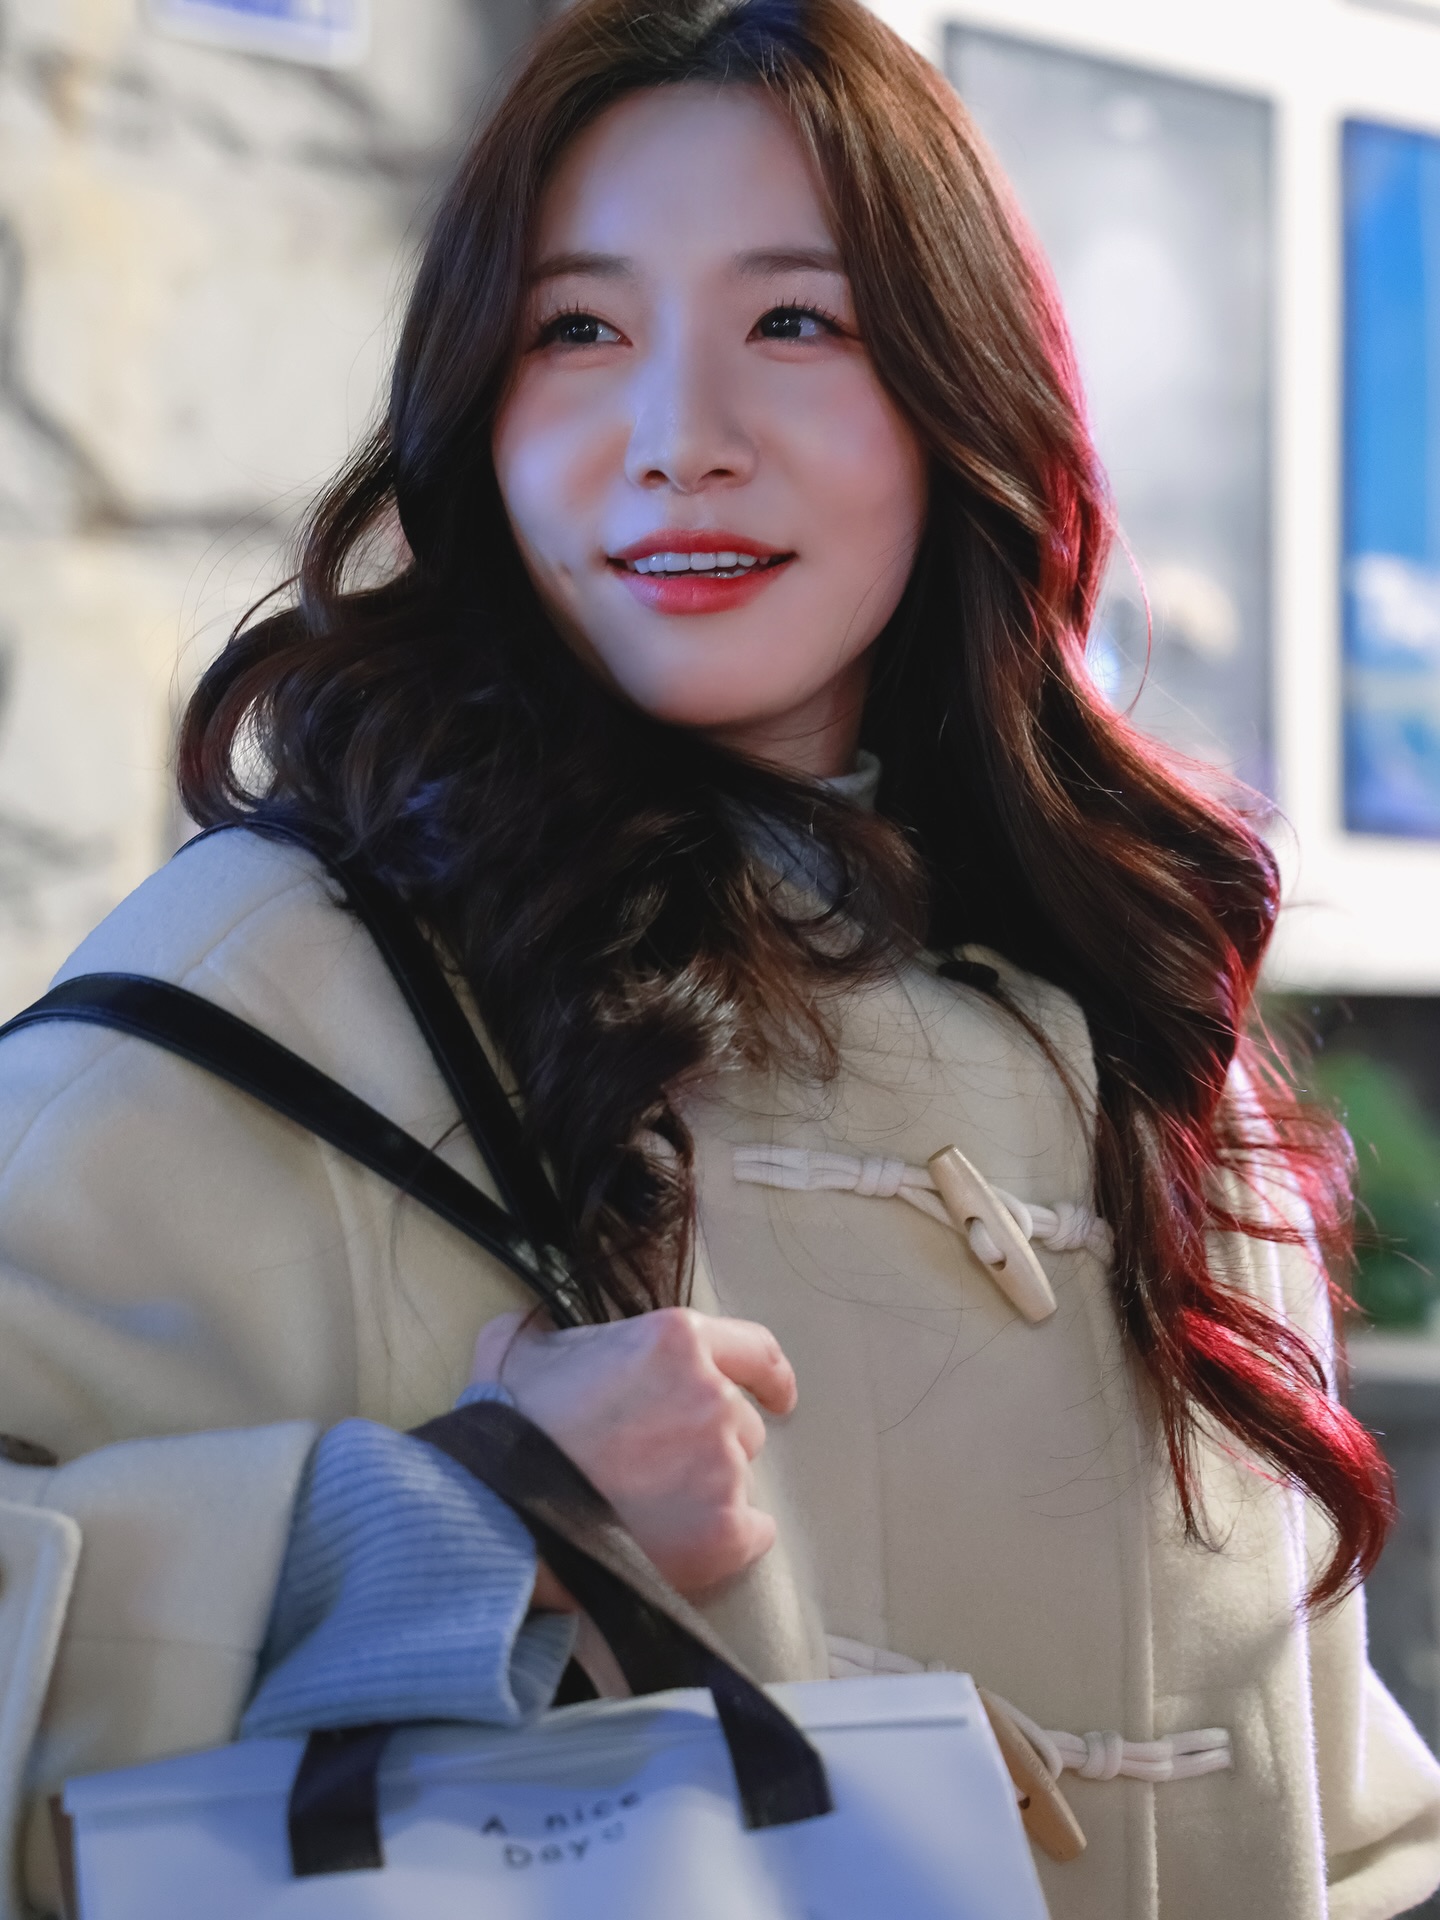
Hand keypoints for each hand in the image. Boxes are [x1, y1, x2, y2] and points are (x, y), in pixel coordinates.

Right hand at [470, 1307, 796, 1598]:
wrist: (499, 1514)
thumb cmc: (510, 1428)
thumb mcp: (519, 1345)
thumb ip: (552, 1329)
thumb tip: (542, 1327)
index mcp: (675, 1340)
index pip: (755, 1350)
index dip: (771, 1376)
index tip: (779, 1396)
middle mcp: (712, 1396)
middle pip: (741, 1423)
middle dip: (707, 1443)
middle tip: (652, 1468)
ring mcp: (723, 1465)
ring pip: (740, 1477)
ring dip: (707, 1490)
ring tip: (648, 1509)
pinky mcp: (725, 1529)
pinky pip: (753, 1534)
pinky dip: (724, 1541)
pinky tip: (678, 1544)